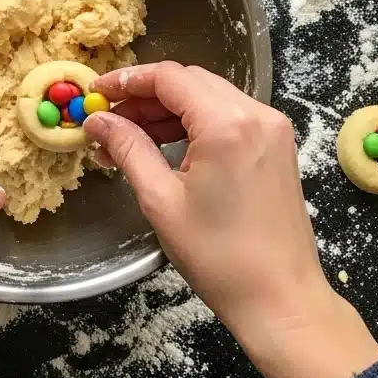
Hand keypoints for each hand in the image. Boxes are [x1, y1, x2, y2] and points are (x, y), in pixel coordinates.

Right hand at [84, 62, 377, 377]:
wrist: (282, 300)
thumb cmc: (219, 256)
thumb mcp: (160, 200)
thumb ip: (127, 148)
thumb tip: (97, 120)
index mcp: (227, 123)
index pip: (168, 78)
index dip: (126, 80)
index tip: (95, 92)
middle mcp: (256, 114)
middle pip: (189, 81)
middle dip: (144, 95)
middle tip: (107, 119)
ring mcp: (272, 128)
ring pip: (207, 96)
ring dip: (166, 109)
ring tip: (128, 138)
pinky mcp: (276, 146)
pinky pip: (227, 115)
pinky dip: (193, 122)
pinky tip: (164, 146)